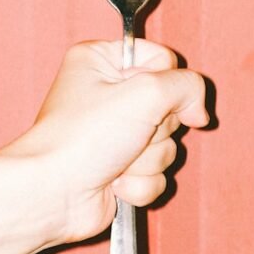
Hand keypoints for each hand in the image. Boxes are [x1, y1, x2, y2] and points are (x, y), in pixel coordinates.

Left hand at [2, 40, 209, 244]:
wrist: (55, 193)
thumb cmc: (85, 137)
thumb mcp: (145, 92)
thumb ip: (187, 86)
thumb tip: (199, 112)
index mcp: (101, 61)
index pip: (162, 59)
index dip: (166, 84)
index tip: (152, 101)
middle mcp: (107, 95)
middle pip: (169, 106)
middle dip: (156, 130)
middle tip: (129, 135)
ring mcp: (114, 135)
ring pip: (166, 145)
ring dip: (147, 160)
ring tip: (118, 162)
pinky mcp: (120, 169)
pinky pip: (156, 174)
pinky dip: (140, 183)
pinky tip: (115, 183)